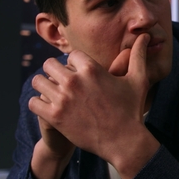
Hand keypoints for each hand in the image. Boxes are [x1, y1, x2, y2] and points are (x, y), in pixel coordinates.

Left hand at [29, 33, 158, 178]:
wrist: (124, 142)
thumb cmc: (132, 110)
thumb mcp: (138, 80)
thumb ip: (138, 55)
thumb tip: (145, 36)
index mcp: (91, 69)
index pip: (70, 55)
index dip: (74, 64)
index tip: (78, 73)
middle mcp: (74, 81)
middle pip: (49, 64)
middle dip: (55, 72)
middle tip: (62, 83)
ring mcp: (63, 99)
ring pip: (38, 81)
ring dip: (44, 86)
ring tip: (53, 93)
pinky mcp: (55, 117)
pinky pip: (33, 102)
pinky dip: (38, 103)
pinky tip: (49, 107)